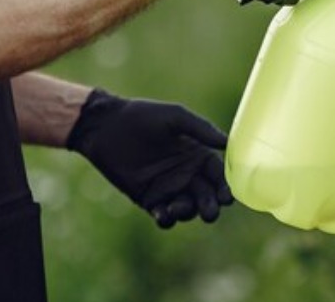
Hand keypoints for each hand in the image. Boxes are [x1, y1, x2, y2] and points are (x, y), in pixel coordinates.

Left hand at [66, 89, 233, 227]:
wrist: (106, 127)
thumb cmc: (142, 116)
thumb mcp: (174, 116)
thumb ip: (201, 129)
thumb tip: (228, 142)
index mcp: (197, 155)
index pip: (218, 175)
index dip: (225, 187)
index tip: (227, 197)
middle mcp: (187, 174)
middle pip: (207, 196)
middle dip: (211, 206)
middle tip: (209, 212)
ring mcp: (168, 188)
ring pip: (187, 209)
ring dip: (188, 212)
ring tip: (179, 207)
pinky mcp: (148, 199)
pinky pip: (163, 215)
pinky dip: (166, 219)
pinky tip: (163, 213)